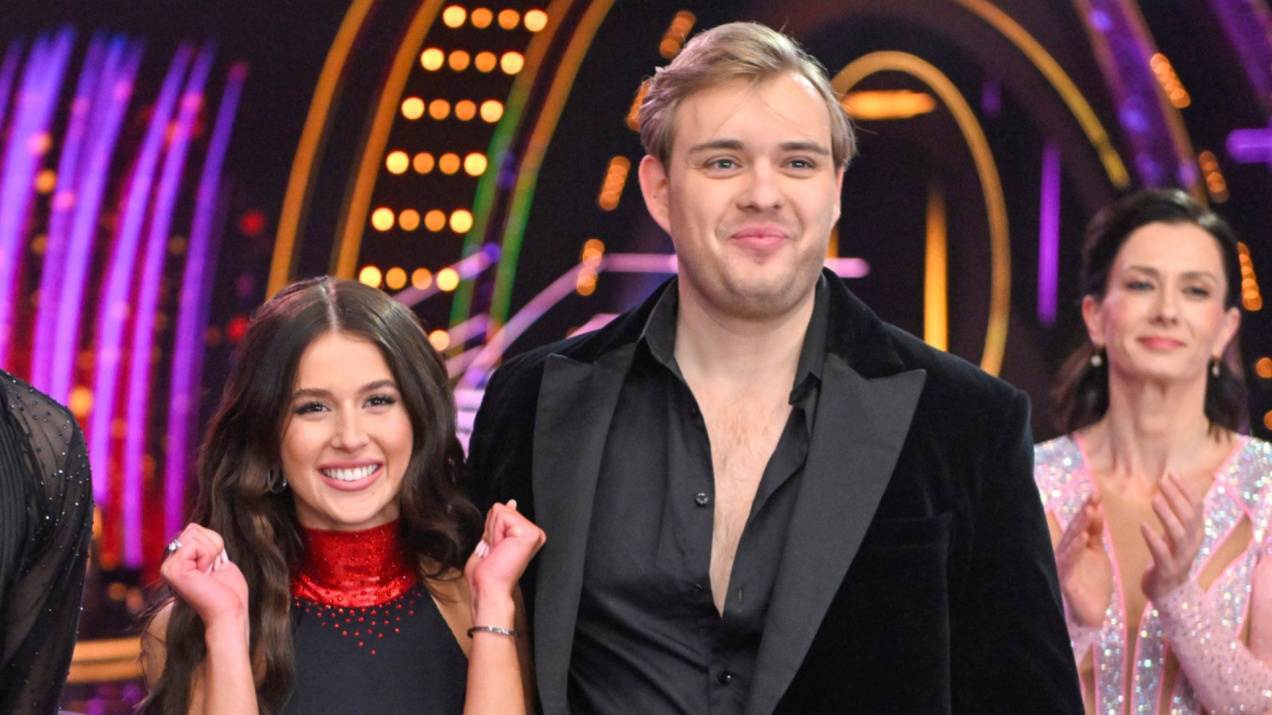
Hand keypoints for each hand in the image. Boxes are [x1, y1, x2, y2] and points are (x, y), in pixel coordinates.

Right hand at [160, 523, 248, 637]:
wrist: (229, 613)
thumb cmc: (229, 592)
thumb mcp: (218, 561)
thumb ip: (206, 545)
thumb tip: (196, 528)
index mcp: (179, 562)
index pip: (194, 529)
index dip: (214, 543)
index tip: (214, 567)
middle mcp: (169, 563)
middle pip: (193, 528)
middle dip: (213, 545)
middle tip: (213, 570)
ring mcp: (168, 566)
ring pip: (195, 533)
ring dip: (212, 552)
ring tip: (209, 574)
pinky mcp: (173, 569)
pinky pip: (196, 545)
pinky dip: (208, 557)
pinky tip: (205, 575)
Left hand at [464, 501, 544, 618]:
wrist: (489, 591)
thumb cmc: (487, 575)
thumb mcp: (489, 542)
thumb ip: (498, 524)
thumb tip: (511, 502)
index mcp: (526, 535)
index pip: (502, 513)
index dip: (491, 530)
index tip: (495, 551)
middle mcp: (535, 533)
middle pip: (502, 509)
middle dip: (491, 530)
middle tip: (496, 552)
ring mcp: (535, 532)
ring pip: (501, 511)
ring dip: (492, 533)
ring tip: (498, 552)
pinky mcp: (530, 533)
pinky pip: (502, 516)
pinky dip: (495, 533)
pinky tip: (501, 549)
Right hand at [1055, 493, 1113, 626]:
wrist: (1094, 613)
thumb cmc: (1094, 582)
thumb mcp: (1098, 553)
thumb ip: (1096, 533)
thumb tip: (1096, 508)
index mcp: (1074, 545)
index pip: (1080, 523)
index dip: (1088, 508)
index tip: (1097, 493)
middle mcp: (1066, 552)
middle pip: (1075, 529)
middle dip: (1084, 513)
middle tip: (1093, 498)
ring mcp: (1064, 565)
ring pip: (1071, 541)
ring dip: (1080, 526)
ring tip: (1089, 512)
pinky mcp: (1065, 578)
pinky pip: (1069, 561)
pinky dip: (1075, 549)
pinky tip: (1082, 538)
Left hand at [1141, 473, 1205, 601]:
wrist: (1169, 593)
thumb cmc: (1170, 557)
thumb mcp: (1177, 535)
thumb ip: (1178, 515)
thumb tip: (1173, 486)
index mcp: (1196, 533)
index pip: (1197, 507)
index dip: (1186, 489)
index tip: (1172, 473)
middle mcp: (1193, 544)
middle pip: (1189, 517)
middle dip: (1177, 497)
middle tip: (1161, 481)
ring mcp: (1181, 558)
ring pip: (1179, 534)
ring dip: (1167, 515)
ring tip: (1154, 499)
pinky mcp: (1167, 570)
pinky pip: (1162, 553)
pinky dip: (1153, 538)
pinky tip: (1142, 525)